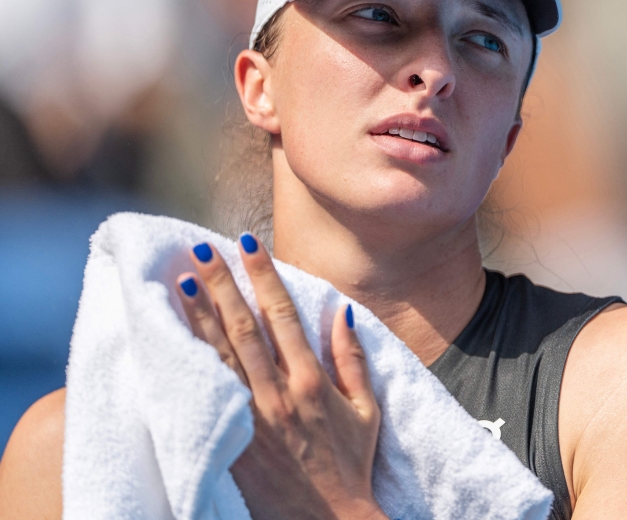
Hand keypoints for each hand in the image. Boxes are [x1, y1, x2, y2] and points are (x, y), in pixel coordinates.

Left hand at [176, 234, 385, 519]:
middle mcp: (279, 394)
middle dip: (222, 285)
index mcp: (312, 382)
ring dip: (199, 317)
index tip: (248, 244)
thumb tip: (342, 312)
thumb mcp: (367, 410)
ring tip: (180, 282)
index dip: (264, 276)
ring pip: (220, 356)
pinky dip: (192, 364)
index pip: (282, 316)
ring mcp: (252, 419)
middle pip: (243, 328)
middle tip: (201, 250)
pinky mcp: (233, 442)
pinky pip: (208, 396)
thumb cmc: (351, 466)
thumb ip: (353, 359)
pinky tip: (176, 340)